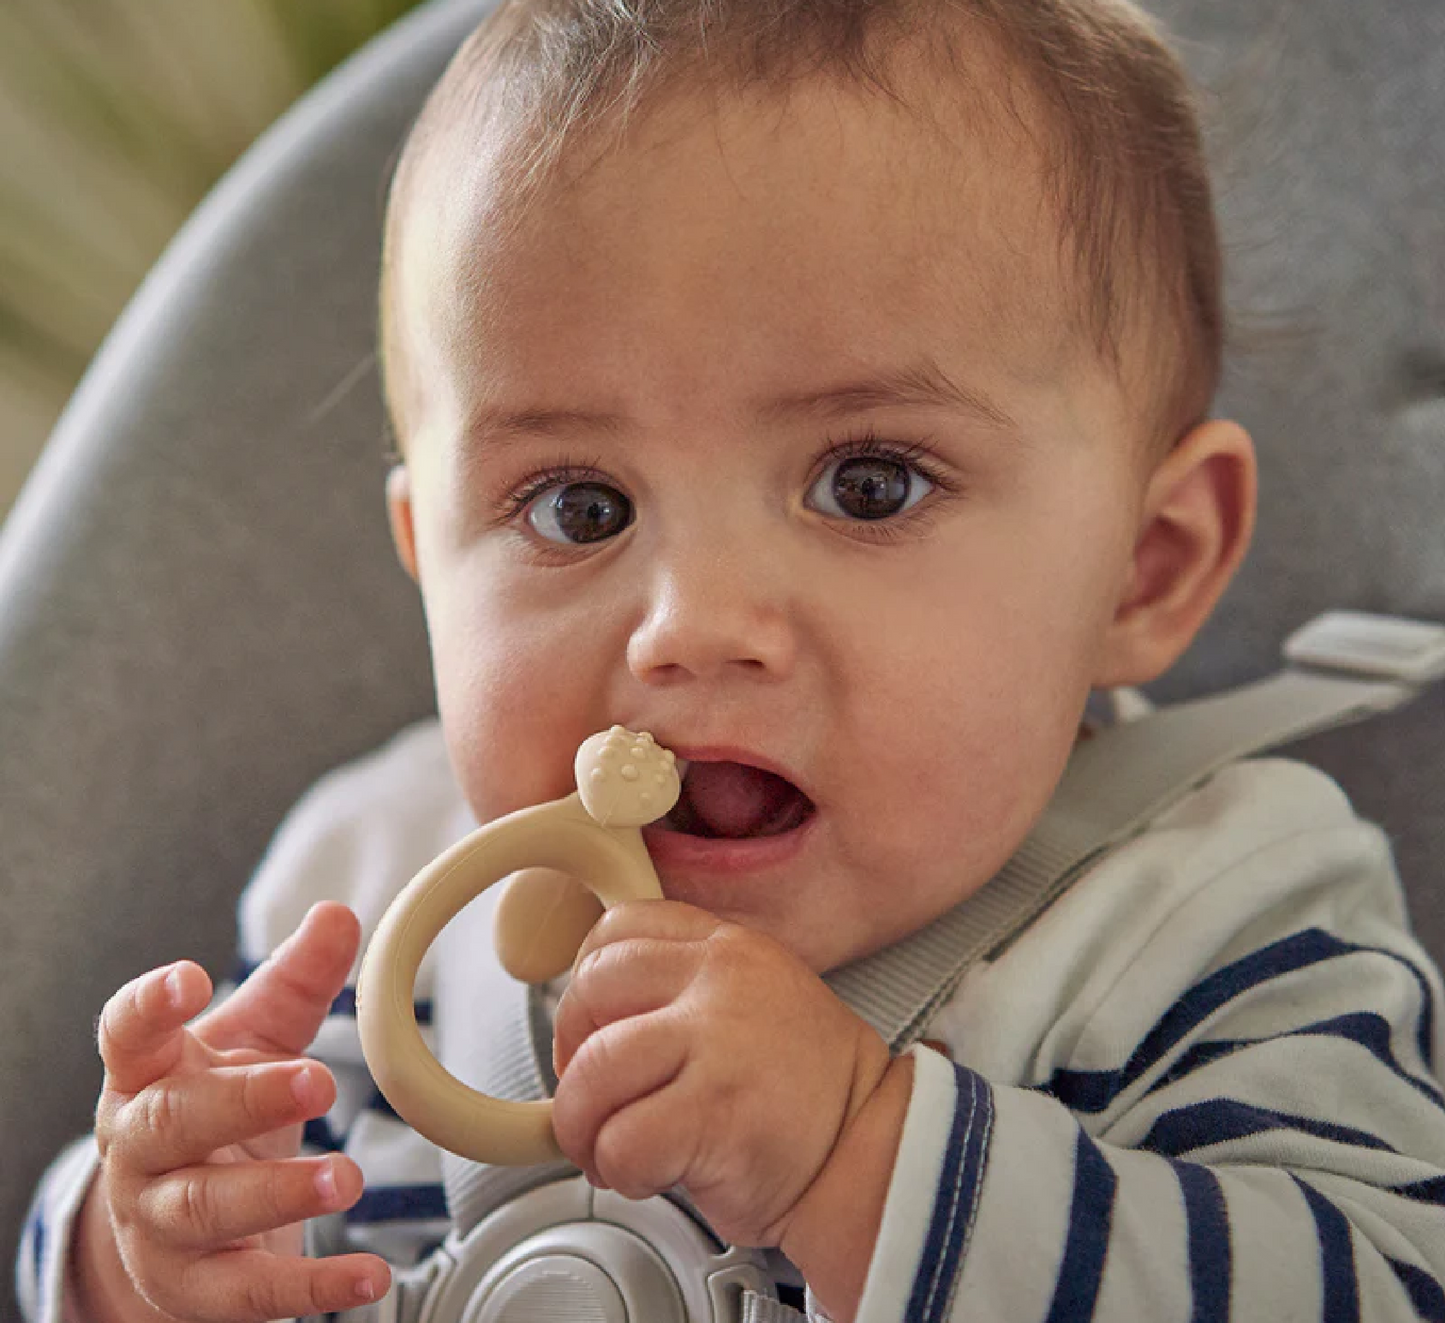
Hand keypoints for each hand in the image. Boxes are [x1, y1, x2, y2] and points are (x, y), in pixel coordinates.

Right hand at [79, 902, 390, 1322]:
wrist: (173, 1223)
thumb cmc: (216, 1106)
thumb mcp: (256, 1038)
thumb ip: (298, 978)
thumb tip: (340, 914)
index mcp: (146, 1075)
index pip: (127, 1034)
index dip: (150, 1005)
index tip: (190, 977)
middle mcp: (139, 1149)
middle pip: (174, 1122)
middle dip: (244, 1101)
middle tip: (316, 1081)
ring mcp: (157, 1223)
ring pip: (204, 1207)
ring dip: (277, 1192)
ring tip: (347, 1176)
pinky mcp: (193, 1289)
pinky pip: (249, 1293)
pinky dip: (311, 1289)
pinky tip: (368, 1278)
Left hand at [550, 900, 894, 1249]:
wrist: (872, 1156)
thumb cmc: (807, 1097)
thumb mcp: (750, 1004)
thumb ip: (680, 994)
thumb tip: (588, 1028)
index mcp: (727, 948)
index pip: (616, 929)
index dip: (585, 990)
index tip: (592, 1035)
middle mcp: (721, 982)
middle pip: (589, 994)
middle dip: (574, 1064)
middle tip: (596, 1105)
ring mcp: (719, 1041)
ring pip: (593, 1072)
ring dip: (587, 1129)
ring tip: (618, 1150)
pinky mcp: (715, 1111)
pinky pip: (621, 1141)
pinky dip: (621, 1171)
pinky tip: (655, 1174)